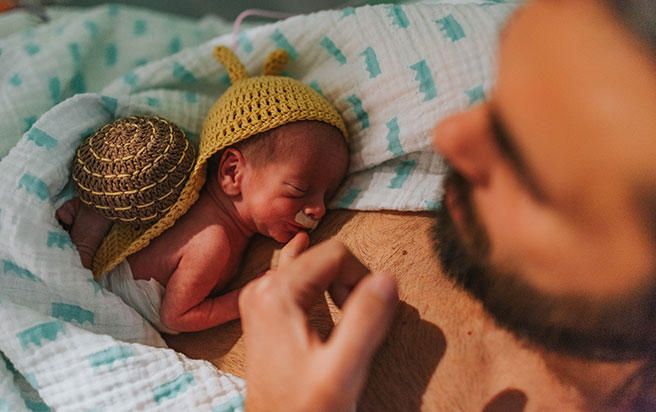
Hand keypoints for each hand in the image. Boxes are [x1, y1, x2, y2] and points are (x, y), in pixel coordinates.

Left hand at [239, 233, 397, 410]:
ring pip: (310, 265)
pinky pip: (294, 278)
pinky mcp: (265, 311)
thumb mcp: (342, 370)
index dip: (361, 275)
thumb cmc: (303, 408)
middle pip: (322, 256)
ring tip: (345, 307)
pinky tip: (323, 282)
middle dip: (349, 279)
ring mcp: (261, 298)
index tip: (367, 309)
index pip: (335, 253)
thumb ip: (366, 321)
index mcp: (278, 295)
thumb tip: (387, 279)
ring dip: (334, 281)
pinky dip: (317, 281)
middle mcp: (263, 289)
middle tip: (357, 315)